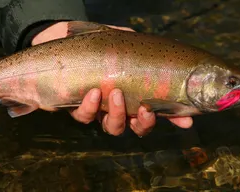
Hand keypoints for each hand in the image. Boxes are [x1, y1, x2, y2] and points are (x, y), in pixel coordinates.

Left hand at [31, 21, 192, 136]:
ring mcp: (97, 109)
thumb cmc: (87, 40)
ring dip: (118, 115)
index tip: (187, 121)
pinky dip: (90, 108)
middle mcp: (116, 103)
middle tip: (144, 109)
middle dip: (144, 123)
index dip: (172, 117)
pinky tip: (92, 93)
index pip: (156, 106)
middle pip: (137, 126)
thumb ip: (131, 42)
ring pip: (113, 127)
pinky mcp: (76, 108)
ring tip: (114, 94)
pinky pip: (85, 117)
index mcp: (131, 89)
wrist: (52, 39)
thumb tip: (150, 47)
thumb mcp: (112, 36)